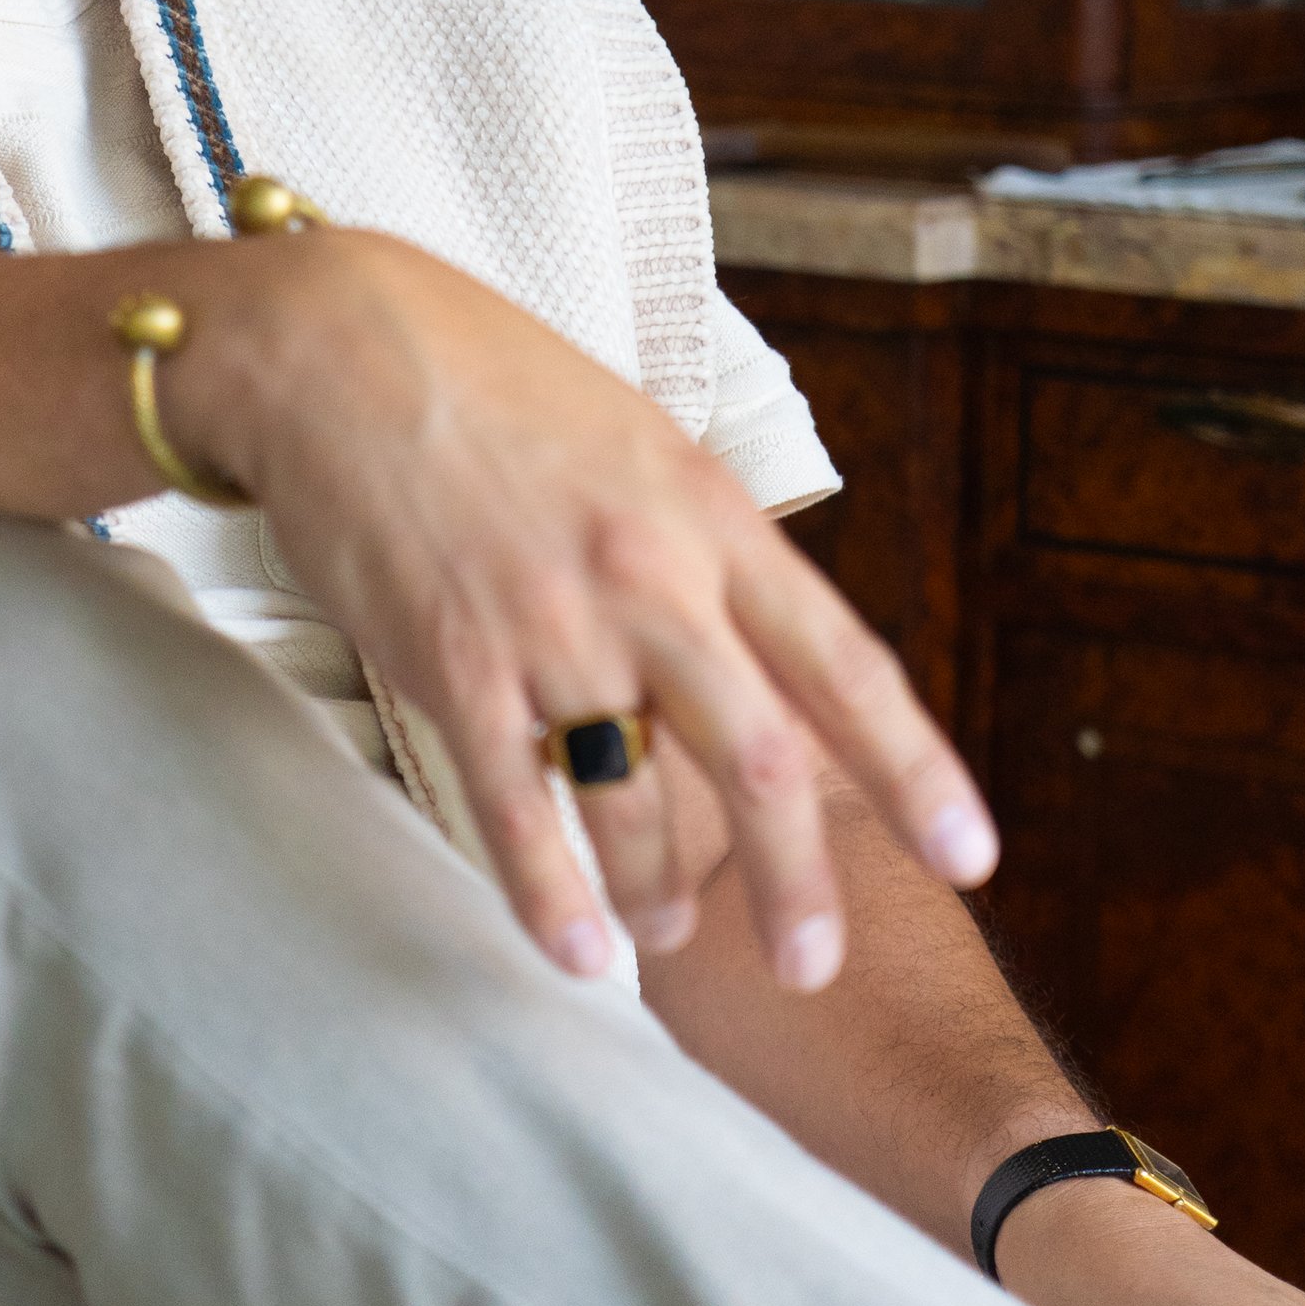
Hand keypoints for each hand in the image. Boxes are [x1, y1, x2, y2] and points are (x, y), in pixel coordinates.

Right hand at [190, 228, 996, 992]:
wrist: (335, 341)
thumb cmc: (482, 376)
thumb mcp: (634, 435)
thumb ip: (693, 539)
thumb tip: (738, 636)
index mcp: (708, 516)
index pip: (842, 662)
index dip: (915, 769)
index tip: (970, 852)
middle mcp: (649, 578)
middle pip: (761, 756)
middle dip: (798, 879)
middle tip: (813, 964)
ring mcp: (549, 625)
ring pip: (637, 798)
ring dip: (661, 890)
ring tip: (665, 936)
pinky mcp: (452, 659)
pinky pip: (516, 802)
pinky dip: (550, 892)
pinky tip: (576, 951)